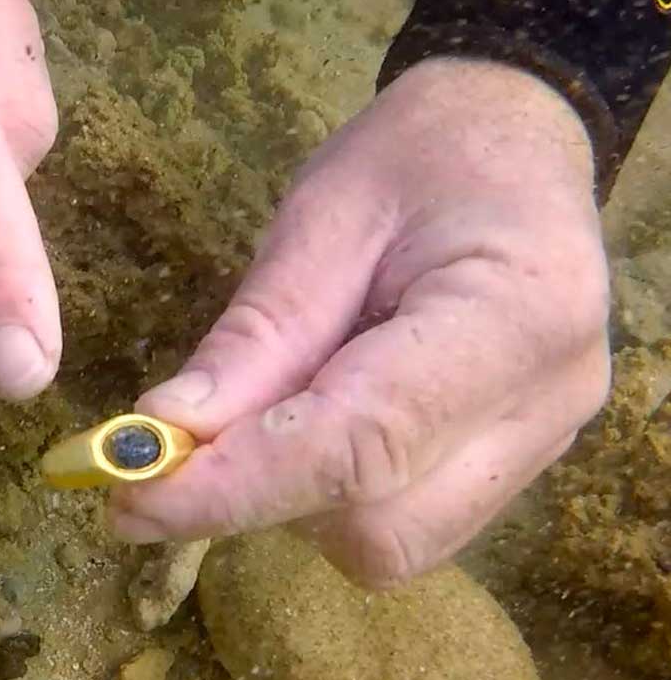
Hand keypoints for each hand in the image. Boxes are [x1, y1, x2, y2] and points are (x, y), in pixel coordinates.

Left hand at [109, 57, 611, 586]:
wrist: (516, 136)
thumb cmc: (420, 153)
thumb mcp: (323, 217)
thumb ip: (254, 335)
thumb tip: (164, 433)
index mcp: (513, 318)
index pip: (360, 444)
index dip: (238, 486)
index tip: (133, 497)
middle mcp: (546, 404)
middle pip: (381, 525)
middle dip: (268, 497)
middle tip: (190, 438)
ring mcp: (544, 443)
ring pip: (395, 543)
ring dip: (300, 504)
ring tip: (273, 404)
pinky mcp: (520, 463)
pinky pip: (413, 523)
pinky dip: (338, 497)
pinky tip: (316, 420)